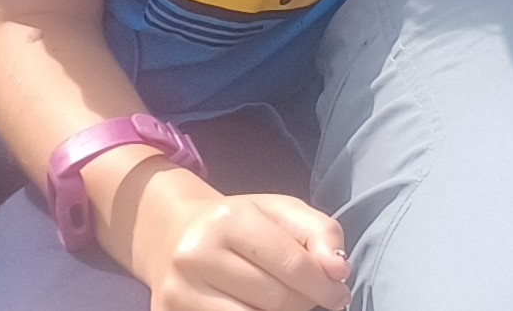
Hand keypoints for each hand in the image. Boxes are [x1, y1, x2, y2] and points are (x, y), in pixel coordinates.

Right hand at [133, 173, 349, 310]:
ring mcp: (178, 291)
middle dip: (305, 302)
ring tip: (290, 302)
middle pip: (275, 299)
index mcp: (228, 220)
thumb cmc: (238, 223)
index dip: (324, 285)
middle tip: (313, 297)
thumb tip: (339, 270)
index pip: (292, 264)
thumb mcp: (281, 212)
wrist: (173, 235)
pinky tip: (261, 308)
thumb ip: (319, 232)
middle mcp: (196, 255)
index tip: (339, 292)